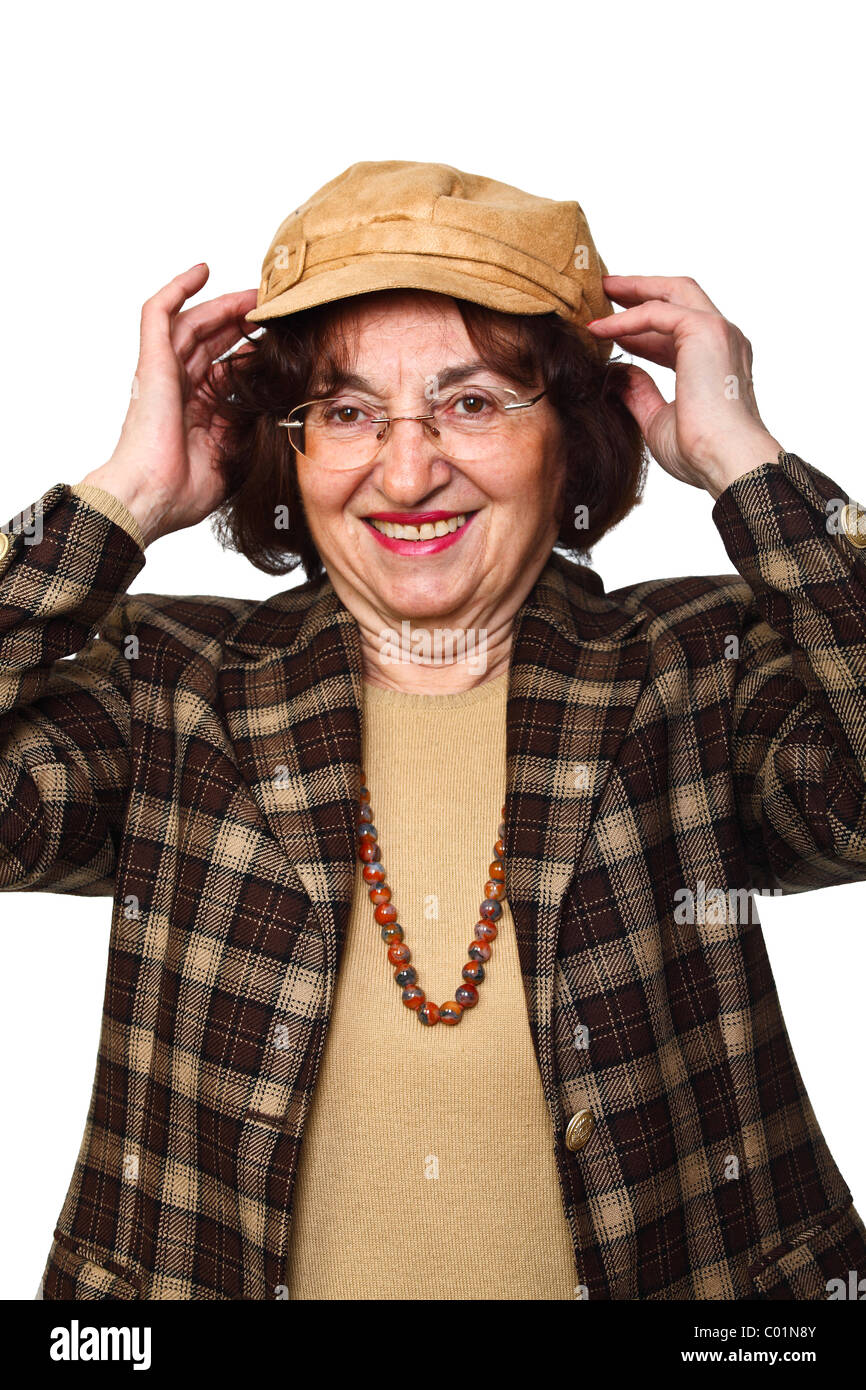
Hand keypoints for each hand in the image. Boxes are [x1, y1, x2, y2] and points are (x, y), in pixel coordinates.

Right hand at [79, 264, 257, 543]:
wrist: (151, 497)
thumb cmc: (183, 490)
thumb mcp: (233, 457)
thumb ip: (250, 429)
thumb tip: (275, 406)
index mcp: (196, 411)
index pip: (225, 368)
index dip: (250, 352)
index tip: (281, 343)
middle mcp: (178, 388)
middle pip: (211, 341)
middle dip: (241, 322)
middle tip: (273, 309)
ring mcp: (164, 373)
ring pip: (193, 323)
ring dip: (223, 304)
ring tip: (255, 294)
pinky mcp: (152, 362)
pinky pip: (159, 314)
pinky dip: (177, 288)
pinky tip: (202, 271)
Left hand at [586, 276, 783, 498]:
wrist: (726, 461)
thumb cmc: (700, 453)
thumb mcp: (658, 420)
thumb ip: (640, 394)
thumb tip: (617, 376)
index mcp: (718, 362)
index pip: (678, 332)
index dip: (643, 329)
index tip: (612, 330)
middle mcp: (723, 340)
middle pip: (680, 296)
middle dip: (642, 290)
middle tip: (607, 289)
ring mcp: (718, 332)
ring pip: (672, 292)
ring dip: (634, 290)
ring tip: (602, 290)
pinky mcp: (705, 331)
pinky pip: (656, 312)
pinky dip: (625, 318)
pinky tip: (599, 328)